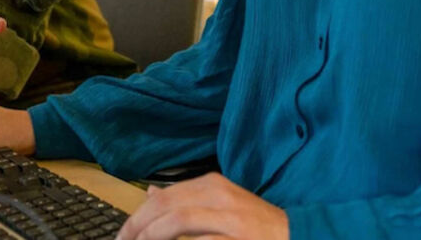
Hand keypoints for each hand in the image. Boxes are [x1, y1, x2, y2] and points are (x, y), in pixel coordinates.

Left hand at [117, 173, 287, 239]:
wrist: (297, 235)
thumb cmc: (257, 225)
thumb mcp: (221, 205)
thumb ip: (187, 200)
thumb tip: (152, 194)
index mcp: (211, 185)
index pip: (162, 196)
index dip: (137, 217)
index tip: (123, 235)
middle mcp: (219, 195)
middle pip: (165, 205)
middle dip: (138, 227)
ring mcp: (230, 217)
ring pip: (178, 220)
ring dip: (152, 237)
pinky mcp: (239, 238)